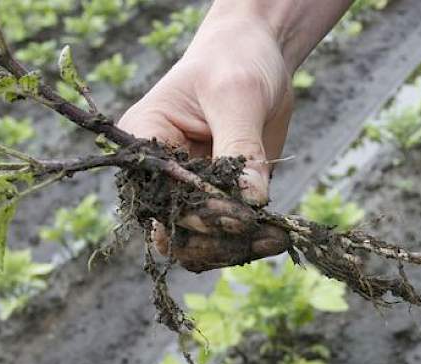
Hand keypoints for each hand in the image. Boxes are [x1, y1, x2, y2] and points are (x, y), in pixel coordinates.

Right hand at [119, 13, 292, 271]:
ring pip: (198, 246)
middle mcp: (159, 174)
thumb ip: (242, 149)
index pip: (158, 196)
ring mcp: (187, 192)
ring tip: (275, 238)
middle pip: (174, 232)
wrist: (257, 57)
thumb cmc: (236, 62)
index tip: (241, 219)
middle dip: (218, 240)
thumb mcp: (238, 96)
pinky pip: (224, 238)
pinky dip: (248, 244)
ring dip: (236, 249)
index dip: (196, 215)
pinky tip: (276, 236)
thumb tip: (251, 201)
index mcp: (145, 141)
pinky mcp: (217, 202)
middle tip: (264, 236)